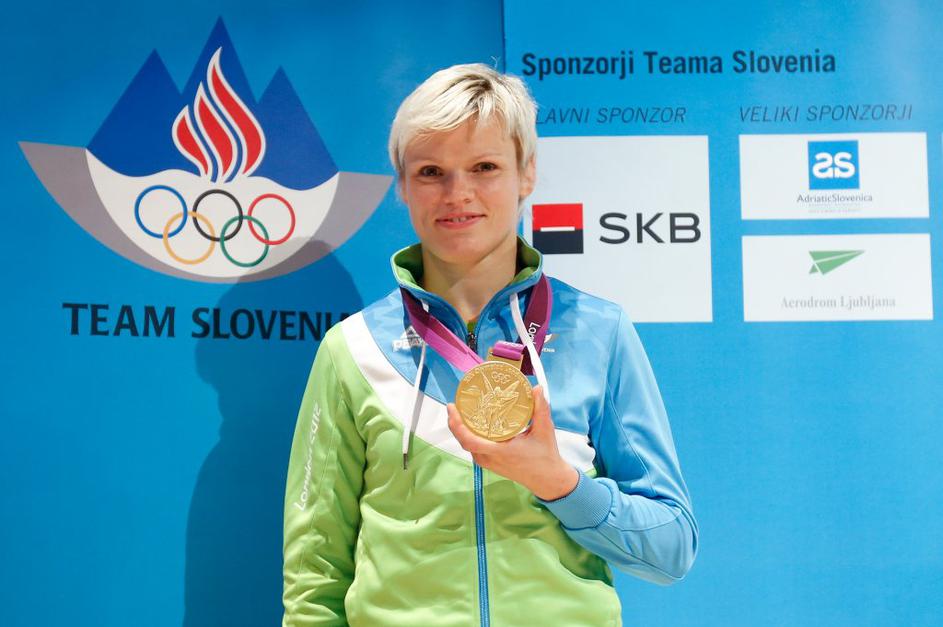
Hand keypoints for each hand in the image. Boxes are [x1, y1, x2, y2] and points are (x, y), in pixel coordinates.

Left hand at [447, 385, 578, 500]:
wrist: (547, 479)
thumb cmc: (545, 456)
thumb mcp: (545, 430)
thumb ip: (541, 408)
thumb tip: (537, 388)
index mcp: (501, 451)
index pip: (470, 441)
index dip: (457, 425)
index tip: (453, 408)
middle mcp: (491, 458)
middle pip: (464, 441)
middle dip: (455, 423)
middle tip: (455, 405)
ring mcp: (489, 462)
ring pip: (467, 445)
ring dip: (460, 429)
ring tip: (461, 411)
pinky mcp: (490, 463)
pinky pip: (473, 448)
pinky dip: (468, 436)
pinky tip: (471, 424)